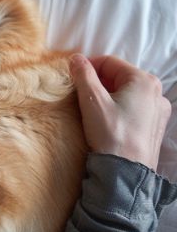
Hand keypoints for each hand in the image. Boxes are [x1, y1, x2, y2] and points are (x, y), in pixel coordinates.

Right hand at [70, 54, 171, 169]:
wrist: (127, 172)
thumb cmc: (111, 133)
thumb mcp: (92, 100)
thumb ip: (83, 75)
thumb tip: (76, 58)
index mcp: (143, 80)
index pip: (109, 62)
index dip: (87, 67)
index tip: (72, 78)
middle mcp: (156, 92)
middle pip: (118, 76)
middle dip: (98, 82)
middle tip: (80, 95)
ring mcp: (158, 110)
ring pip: (126, 92)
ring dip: (107, 95)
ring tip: (92, 109)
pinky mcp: (155, 125)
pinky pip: (134, 107)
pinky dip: (118, 107)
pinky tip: (108, 120)